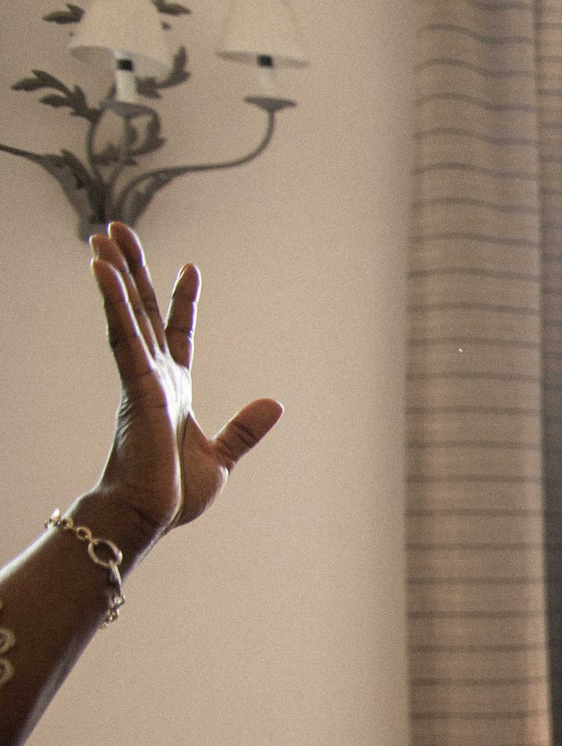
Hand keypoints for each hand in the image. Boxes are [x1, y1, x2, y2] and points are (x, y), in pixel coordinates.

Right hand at [86, 221, 283, 545]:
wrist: (150, 516)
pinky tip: (103, 272)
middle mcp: (155, 377)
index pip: (177, 333)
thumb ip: (244, 429)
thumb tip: (273, 404)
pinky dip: (114, 303)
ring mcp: (141, 379)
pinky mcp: (134, 387)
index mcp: (174, 389)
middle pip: (142, 311)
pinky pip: (123, 337)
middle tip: (118, 230)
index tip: (190, 268)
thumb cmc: (174, 492)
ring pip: (127, 314)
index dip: (182, 300)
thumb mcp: (222, 456)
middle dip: (134, 270)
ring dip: (116, 274)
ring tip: (103, 236)